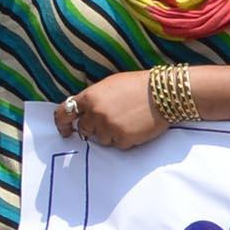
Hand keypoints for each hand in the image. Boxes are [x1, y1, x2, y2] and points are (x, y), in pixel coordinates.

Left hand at [51, 72, 165, 148]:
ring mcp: (108, 127)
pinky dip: (125, 139)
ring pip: (100, 139)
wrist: (167, 93)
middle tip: (110, 122)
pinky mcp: (123, 139)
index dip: (62, 124)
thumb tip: (82, 112)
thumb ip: (93, 98)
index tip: (65, 131)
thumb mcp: (111, 84)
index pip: (63, 114)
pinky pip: (117, 145)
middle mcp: (95, 113)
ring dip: (110, 134)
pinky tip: (136, 127)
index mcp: (90, 97)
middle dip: (93, 128)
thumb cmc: (140, 85)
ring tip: (128, 122)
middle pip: (84, 129)